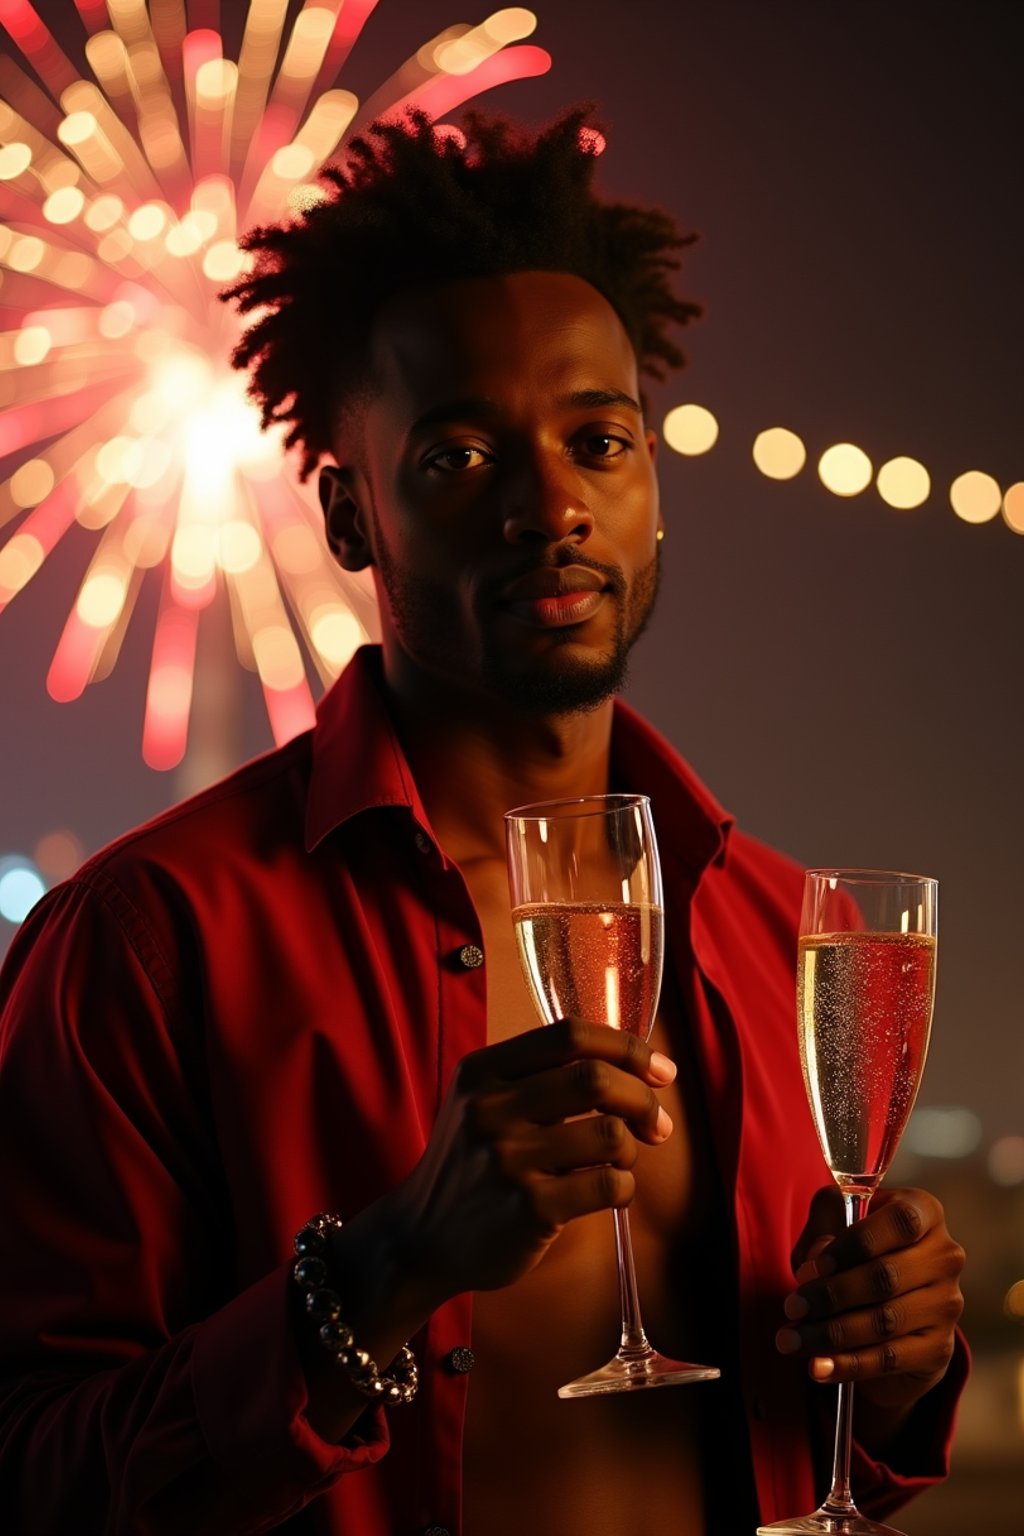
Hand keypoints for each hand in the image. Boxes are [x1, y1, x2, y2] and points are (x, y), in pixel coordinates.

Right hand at [386, 1018, 675, 1306]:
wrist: (421, 1238)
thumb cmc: (470, 1164)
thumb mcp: (480, 1102)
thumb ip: (536, 1075)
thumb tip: (631, 1064)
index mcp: (483, 1071)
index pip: (570, 1034)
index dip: (626, 1047)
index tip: (660, 1069)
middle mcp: (490, 1108)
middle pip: (595, 1078)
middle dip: (643, 1099)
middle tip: (657, 1123)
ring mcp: (508, 1159)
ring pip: (609, 1133)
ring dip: (631, 1147)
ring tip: (620, 1161)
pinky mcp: (529, 1208)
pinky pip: (609, 1185)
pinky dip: (624, 1187)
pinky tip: (609, 1192)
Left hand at [776, 1185, 964, 1418]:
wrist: (888, 1305)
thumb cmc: (856, 1249)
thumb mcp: (834, 1221)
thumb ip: (825, 1226)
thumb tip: (817, 1260)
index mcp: (924, 1212)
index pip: (900, 1221)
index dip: (855, 1243)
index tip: (814, 1266)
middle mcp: (945, 1256)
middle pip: (886, 1276)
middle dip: (830, 1295)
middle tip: (791, 1306)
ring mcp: (946, 1304)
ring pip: (884, 1321)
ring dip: (830, 1333)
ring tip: (791, 1339)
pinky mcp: (938, 1348)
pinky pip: (889, 1358)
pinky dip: (849, 1364)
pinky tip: (818, 1367)